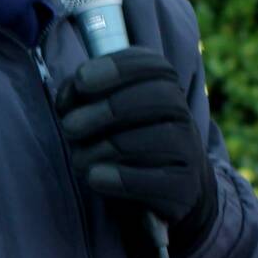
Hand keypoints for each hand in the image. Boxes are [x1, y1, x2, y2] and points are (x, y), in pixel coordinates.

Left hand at [56, 47, 218, 248]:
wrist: (163, 191)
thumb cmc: (123, 143)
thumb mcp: (101, 115)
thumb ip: (83, 98)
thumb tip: (69, 98)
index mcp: (163, 87)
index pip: (153, 65)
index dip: (118, 68)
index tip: (81, 80)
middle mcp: (182, 114)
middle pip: (160, 96)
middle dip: (111, 108)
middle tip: (70, 127)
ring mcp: (188, 151)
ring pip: (160, 138)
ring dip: (109, 147)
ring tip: (78, 160)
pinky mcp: (185, 188)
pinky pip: (160, 181)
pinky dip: (123, 178)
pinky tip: (96, 177)